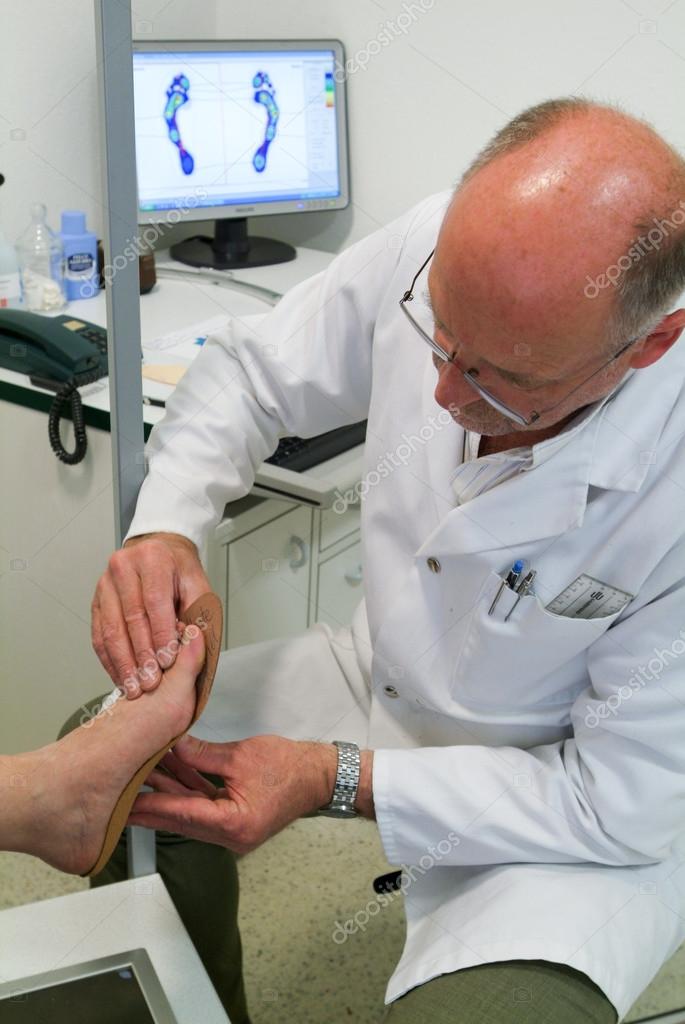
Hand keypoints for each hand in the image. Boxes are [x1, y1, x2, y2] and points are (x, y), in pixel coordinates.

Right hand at [91, 532, 210, 697]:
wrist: (157, 550)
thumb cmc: (178, 570)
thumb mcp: (196, 583)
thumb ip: (198, 611)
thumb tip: (194, 645)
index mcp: (153, 558)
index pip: (155, 601)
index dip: (161, 634)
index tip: (168, 661)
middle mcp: (124, 567)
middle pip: (130, 618)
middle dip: (141, 655)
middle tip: (151, 681)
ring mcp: (105, 584)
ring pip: (110, 629)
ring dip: (123, 663)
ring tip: (134, 686)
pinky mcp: (96, 601)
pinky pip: (99, 634)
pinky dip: (110, 659)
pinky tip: (120, 676)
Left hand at [129, 735, 374, 851]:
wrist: (319, 776)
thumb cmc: (291, 767)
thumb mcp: (242, 755)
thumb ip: (202, 754)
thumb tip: (172, 745)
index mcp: (234, 823)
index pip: (183, 814)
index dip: (152, 805)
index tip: (125, 802)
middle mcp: (231, 835)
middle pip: (180, 819)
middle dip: (150, 806)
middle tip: (117, 797)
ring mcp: (232, 830)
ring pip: (189, 813)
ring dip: (166, 796)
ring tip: (136, 781)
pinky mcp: (233, 819)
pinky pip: (202, 807)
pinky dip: (186, 793)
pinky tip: (168, 777)